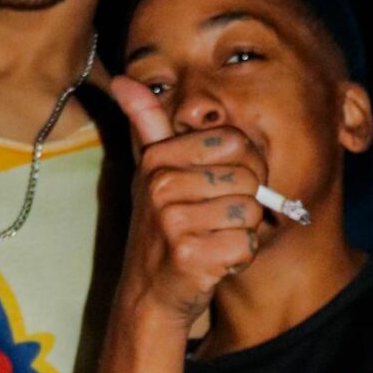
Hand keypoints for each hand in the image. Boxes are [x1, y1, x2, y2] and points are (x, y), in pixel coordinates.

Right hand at [109, 77, 267, 325]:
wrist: (149, 294)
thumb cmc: (162, 227)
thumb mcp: (151, 171)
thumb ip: (145, 123)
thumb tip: (122, 79)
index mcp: (159, 158)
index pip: (237, 142)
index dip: (246, 166)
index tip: (223, 186)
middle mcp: (161, 186)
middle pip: (248, 177)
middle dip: (244, 202)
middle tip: (215, 220)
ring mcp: (173, 223)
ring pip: (250, 212)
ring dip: (241, 232)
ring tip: (212, 239)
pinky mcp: (190, 257)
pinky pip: (246, 245)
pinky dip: (238, 258)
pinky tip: (214, 261)